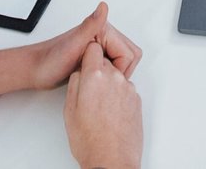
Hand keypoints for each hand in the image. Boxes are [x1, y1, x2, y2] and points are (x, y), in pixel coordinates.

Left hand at [0, 2, 141, 95]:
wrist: (36, 70)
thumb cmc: (50, 60)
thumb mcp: (73, 44)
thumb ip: (90, 25)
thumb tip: (103, 7)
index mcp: (102, 29)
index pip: (129, 53)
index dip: (118, 68)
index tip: (100, 72)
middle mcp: (103, 36)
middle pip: (130, 58)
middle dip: (118, 71)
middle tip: (98, 75)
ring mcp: (101, 48)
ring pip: (123, 65)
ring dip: (113, 75)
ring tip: (94, 77)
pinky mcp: (97, 59)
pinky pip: (114, 70)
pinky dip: (107, 78)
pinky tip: (93, 80)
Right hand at [64, 40, 142, 168]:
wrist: (112, 161)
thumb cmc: (90, 141)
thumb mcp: (69, 110)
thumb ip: (75, 83)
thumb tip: (80, 72)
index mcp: (95, 77)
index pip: (93, 47)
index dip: (86, 54)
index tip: (83, 63)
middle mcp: (115, 78)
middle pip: (105, 62)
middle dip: (96, 72)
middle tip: (88, 92)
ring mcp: (128, 89)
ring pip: (115, 77)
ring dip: (108, 85)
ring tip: (99, 108)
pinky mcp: (136, 100)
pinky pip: (124, 90)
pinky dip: (117, 97)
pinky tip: (109, 114)